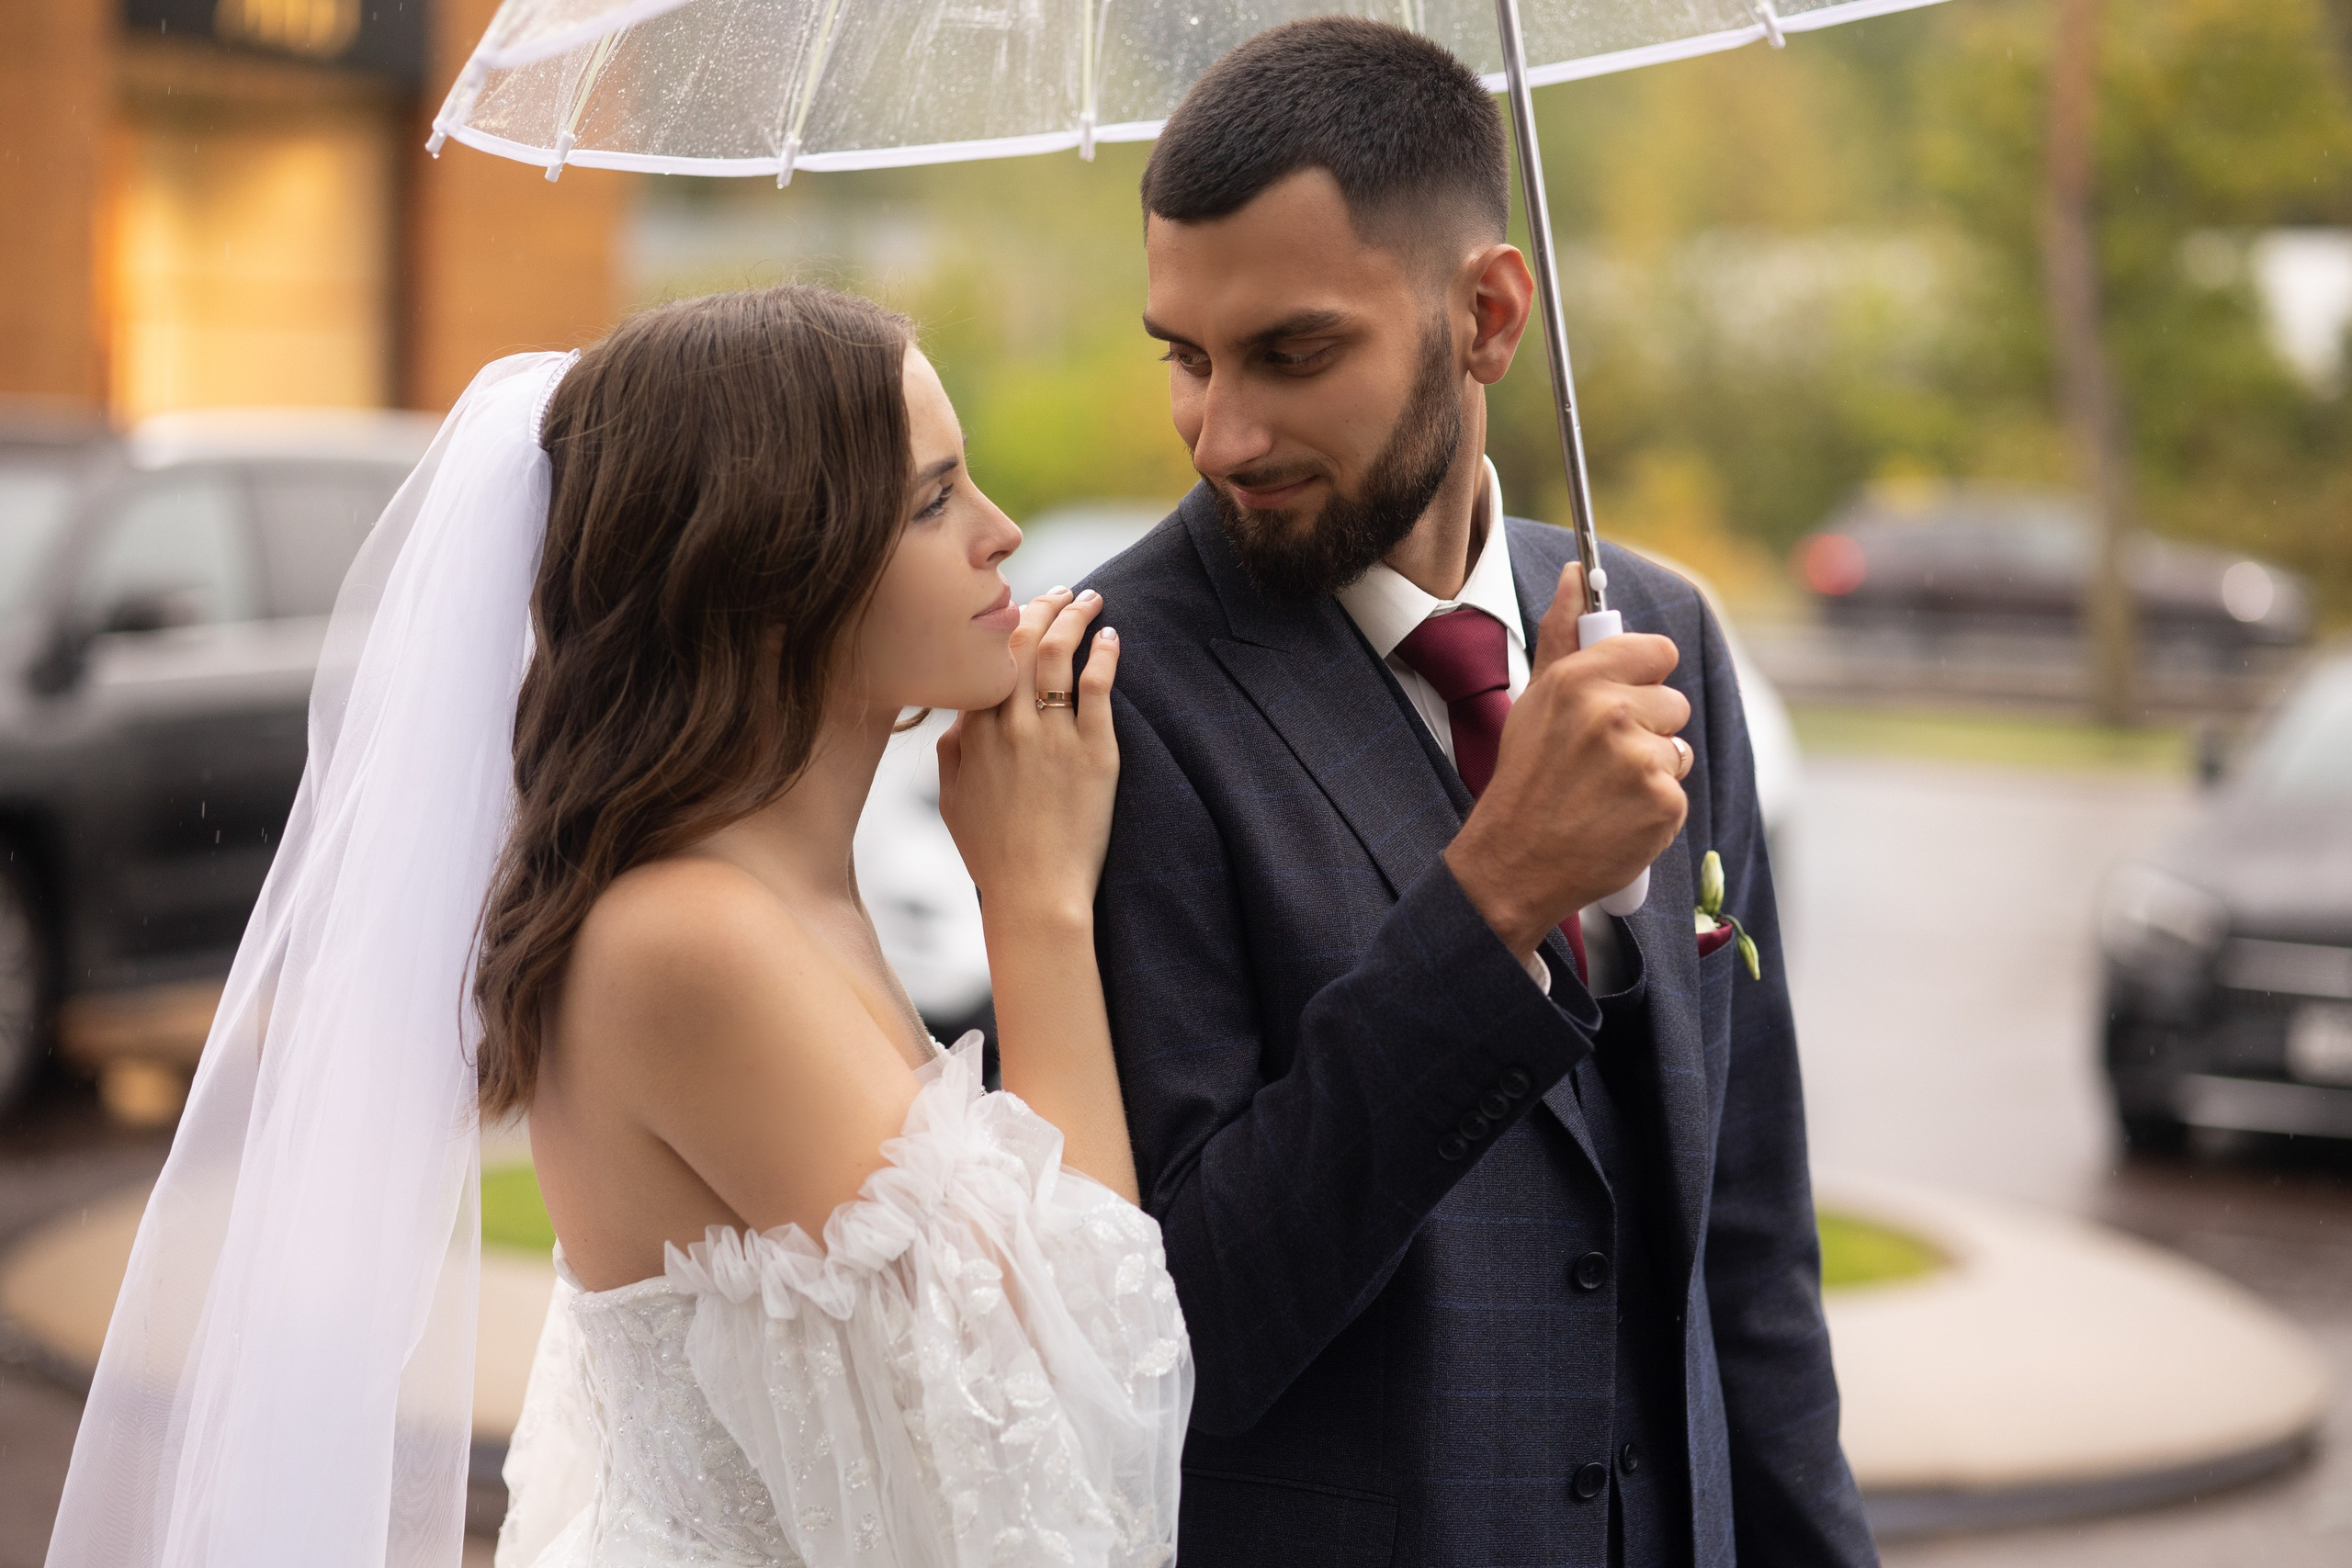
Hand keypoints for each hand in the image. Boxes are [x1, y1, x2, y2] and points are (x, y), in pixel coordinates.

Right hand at [936, 587, 1121, 920]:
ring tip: (1092, 598)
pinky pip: (1098, 687)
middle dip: (1042, 607)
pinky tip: (1112, 637)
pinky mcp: (1094, 752)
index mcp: (973, 733)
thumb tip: (958, 718)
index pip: (986, 660)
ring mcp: (1052, 737)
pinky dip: (1105, 654)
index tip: (1019, 610)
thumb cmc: (993, 854)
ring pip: (1059, 654)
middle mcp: (1009, 725)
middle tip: (1062, 591)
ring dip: (1075, 617)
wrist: (1035, 893)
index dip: (1004, 627)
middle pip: (1022, 644)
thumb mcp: (953, 801)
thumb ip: (951, 752)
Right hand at [1445, 563, 1690, 957]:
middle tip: (1602, 760)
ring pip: (1677, 751)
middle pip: (1674, 703)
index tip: (1622, 700)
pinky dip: (1653, 811)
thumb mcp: (1535, 698)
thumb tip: (1574, 572)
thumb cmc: (1525, 777)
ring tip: (1606, 792)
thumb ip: (1562, 633)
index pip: (1657, 651)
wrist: (1514, 861)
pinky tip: (1616, 819)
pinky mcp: (1663, 804)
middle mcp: (1612, 712)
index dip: (1644, 678)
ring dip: (1651, 772)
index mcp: (1580, 678)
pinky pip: (1677, 793)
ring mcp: (1640, 760)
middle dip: (1648, 730)